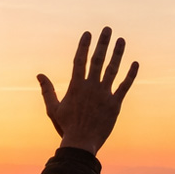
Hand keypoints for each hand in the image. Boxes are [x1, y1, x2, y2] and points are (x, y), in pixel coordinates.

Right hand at [37, 27, 138, 155]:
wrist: (81, 144)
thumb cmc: (66, 127)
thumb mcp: (53, 109)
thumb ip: (47, 91)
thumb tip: (39, 75)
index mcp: (76, 86)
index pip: (80, 60)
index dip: (84, 45)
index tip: (88, 33)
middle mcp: (91, 87)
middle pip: (97, 60)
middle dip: (102, 43)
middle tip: (107, 29)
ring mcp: (104, 94)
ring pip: (112, 69)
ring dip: (117, 53)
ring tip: (121, 40)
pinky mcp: (115, 104)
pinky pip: (125, 86)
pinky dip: (131, 75)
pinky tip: (135, 63)